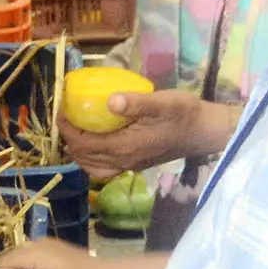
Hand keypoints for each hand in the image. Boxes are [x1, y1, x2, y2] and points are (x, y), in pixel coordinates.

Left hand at [58, 90, 229, 181]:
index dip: (67, 127)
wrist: (206, 132)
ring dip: (79, 150)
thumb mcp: (162, 103)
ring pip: (91, 166)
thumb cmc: (184, 114)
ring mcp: (129, 165)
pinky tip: (96, 142)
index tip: (62, 108)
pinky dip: (92, 159)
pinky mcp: (136, 164)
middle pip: (83, 156)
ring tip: (76, 130)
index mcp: (124, 147)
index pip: (82, 143)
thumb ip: (136, 103)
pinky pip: (104, 169)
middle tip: (67, 115)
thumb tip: (110, 100)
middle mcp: (123, 161)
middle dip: (69, 138)